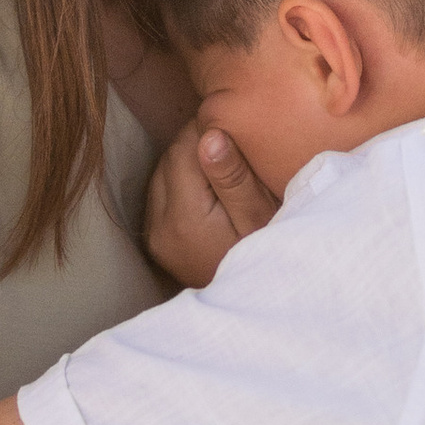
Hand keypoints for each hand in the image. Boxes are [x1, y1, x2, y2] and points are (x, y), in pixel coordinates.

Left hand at [144, 117, 279, 286]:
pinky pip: (161, 196)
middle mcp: (160, 227)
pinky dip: (181, 184)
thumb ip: (233, 177)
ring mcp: (156, 237)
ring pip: (162, 175)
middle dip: (196, 145)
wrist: (258, 298)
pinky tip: (209, 189)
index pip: (182, 150)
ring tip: (224, 165)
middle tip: (231, 142)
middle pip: (169, 161)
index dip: (205, 130)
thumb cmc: (268, 251)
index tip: (232, 125)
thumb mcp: (259, 216)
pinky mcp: (157, 243)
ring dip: (188, 164)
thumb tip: (208, 136)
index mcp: (184, 218)